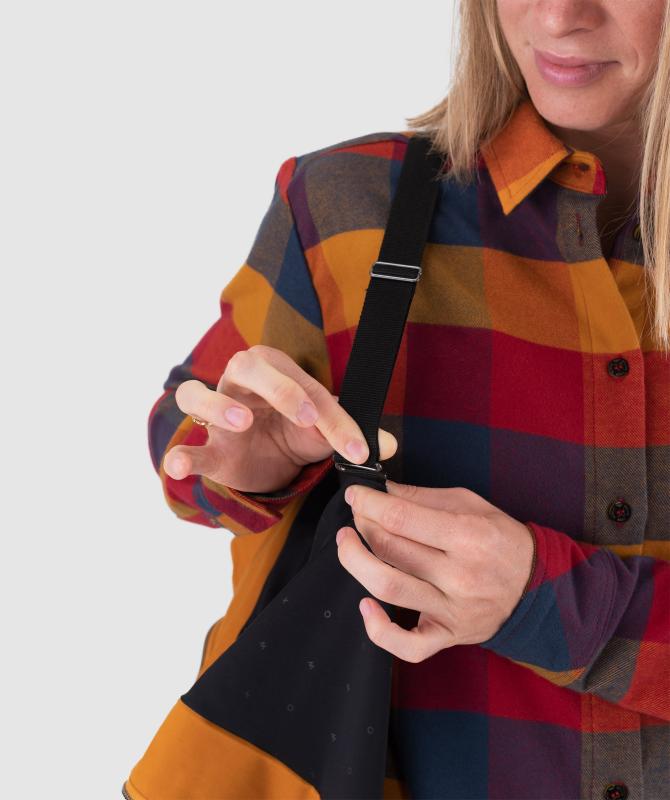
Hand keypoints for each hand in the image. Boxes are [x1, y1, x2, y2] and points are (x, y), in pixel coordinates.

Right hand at [163, 344, 397, 492]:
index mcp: (276, 370)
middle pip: (246, 366)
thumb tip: (388, 446)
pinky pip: (186, 447)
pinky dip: (180, 455)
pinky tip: (179, 465)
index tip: (356, 448)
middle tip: (306, 417)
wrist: (268, 460)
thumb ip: (351, 434)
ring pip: (198, 395)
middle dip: (278, 388)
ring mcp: (217, 416)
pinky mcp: (209, 448)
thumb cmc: (294, 431)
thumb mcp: (325, 432)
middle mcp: (240, 384)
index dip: (335, 418)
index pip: (307, 387)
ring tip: (242, 422)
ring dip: (219, 405)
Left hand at [336, 480, 535, 661]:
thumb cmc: (499, 538)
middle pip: (390, 549)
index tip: (356, 495)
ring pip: (389, 589)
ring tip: (347, 544)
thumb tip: (380, 490)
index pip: (401, 518)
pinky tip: (365, 605)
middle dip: (362, 525)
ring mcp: (453, 610)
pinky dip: (378, 630)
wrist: (535, 584)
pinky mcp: (448, 636)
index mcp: (468, 536)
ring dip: (356, 563)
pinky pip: (407, 646)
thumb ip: (421, 497)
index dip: (368, 503)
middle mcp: (460, 575)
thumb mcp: (469, 503)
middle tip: (356, 514)